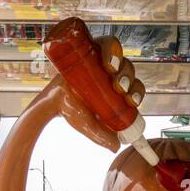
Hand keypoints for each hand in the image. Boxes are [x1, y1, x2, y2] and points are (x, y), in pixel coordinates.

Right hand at [51, 36, 145, 151]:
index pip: (135, 88)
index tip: (132, 100)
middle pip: (129, 71)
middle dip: (128, 78)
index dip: (137, 92)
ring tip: (111, 72)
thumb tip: (116, 147)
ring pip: (121, 58)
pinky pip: (107, 43)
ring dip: (121, 64)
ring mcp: (102, 60)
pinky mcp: (92, 48)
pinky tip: (108, 59)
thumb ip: (102, 136)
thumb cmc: (72, 112)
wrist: (52, 101)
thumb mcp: (89, 127)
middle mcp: (112, 74)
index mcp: (117, 92)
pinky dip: (110, 49)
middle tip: (119, 87)